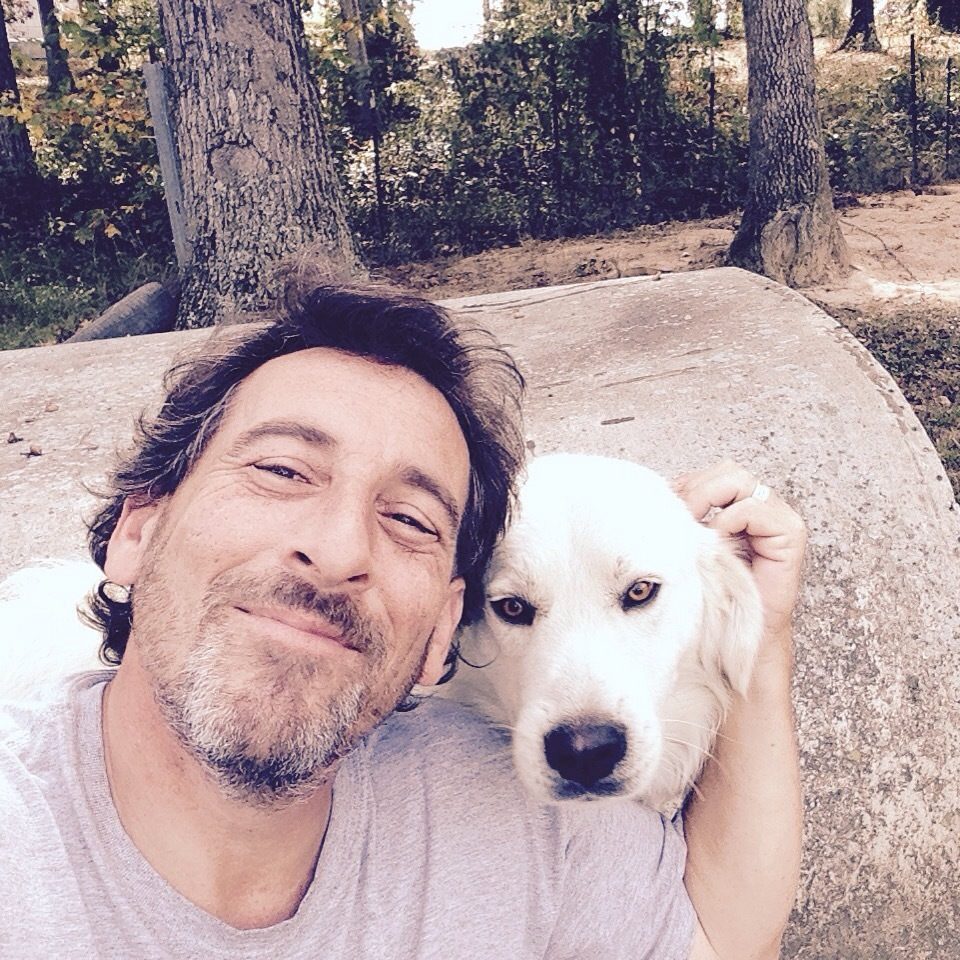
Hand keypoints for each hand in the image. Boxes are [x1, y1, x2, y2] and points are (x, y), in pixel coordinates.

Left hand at [671, 459, 806, 642]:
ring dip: (709, 500)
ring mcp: (779, 516)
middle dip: (697, 489)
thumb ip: (689, 516)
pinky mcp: (791, 532)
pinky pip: (753, 508)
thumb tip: (662, 492)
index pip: (714, 474)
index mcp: (741, 505)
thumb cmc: (717, 589)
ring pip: (740, 480)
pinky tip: (717, 541)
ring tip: (696, 529)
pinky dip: (728, 520)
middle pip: (728, 470)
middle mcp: (763, 505)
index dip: (689, 485)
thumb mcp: (694, 544)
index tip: (668, 509)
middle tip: (679, 517)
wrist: (743, 630)